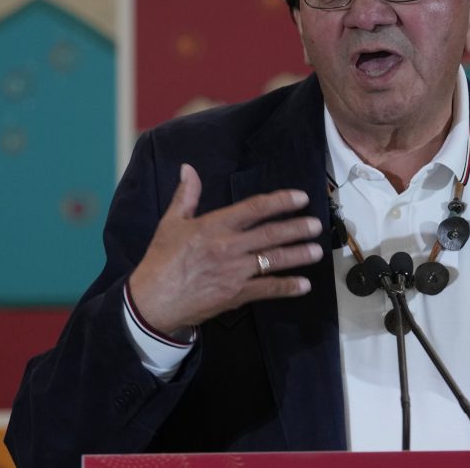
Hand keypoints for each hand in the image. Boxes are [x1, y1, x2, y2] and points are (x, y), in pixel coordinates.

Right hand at [128, 164, 323, 333]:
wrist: (152, 301)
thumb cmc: (161, 260)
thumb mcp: (171, 223)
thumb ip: (186, 195)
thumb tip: (188, 168)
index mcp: (214, 226)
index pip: (254, 208)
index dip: (280, 201)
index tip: (300, 197)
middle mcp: (229, 246)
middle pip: (271, 234)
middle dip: (297, 228)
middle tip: (317, 224)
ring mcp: (234, 272)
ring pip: (274, 260)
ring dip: (298, 255)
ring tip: (317, 251)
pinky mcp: (236, 295)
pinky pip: (267, 289)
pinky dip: (287, 287)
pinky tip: (304, 285)